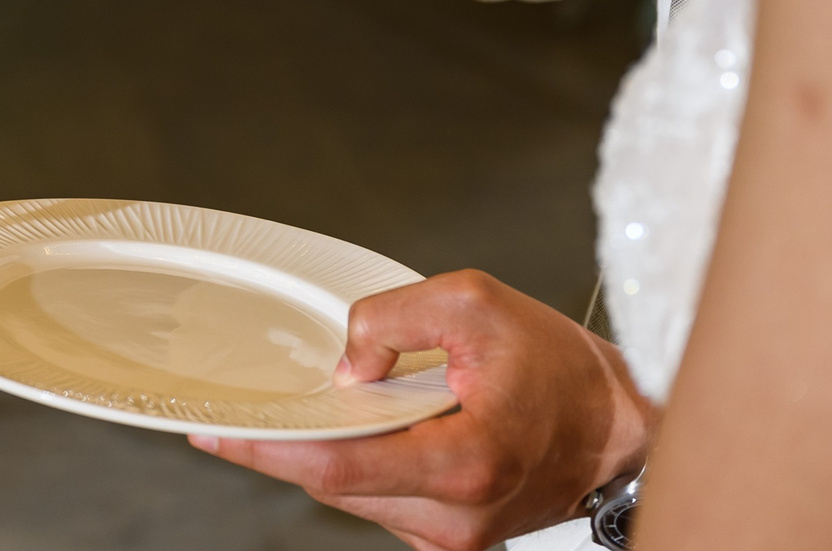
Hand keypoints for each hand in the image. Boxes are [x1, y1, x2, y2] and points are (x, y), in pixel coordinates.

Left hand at [194, 271, 655, 550]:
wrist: (619, 426)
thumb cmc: (559, 365)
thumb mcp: (475, 304)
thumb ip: (394, 320)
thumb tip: (344, 363)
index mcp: (463, 463)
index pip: (336, 467)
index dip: (266, 451)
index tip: (212, 433)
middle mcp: (456, 519)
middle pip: (336, 485)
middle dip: (286, 447)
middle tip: (235, 412)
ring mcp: (456, 539)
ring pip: (356, 497)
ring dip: (325, 455)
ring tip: (301, 412)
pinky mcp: (455, 540)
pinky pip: (383, 502)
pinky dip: (360, 467)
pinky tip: (354, 431)